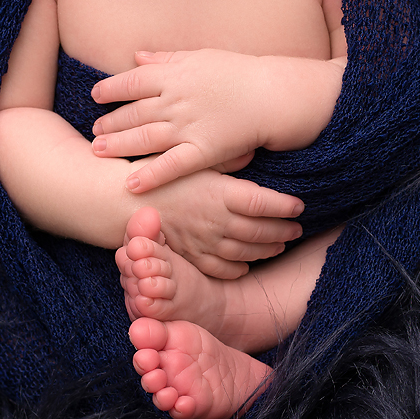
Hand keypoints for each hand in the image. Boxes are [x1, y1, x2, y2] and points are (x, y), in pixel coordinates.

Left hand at [91, 49, 268, 192]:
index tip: (96, 96)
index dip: (111, 89)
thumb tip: (137, 56)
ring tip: (98, 151)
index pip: (133, 81)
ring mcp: (188, 127)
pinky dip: (150, 175)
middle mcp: (176, 100)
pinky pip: (171, 165)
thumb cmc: (241, 73)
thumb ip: (166, 59)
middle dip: (110, 122)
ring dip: (118, 145)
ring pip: (144, 137)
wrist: (275, 94)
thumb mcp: (201, 56)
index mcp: (175, 75)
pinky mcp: (203, 151)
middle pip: (134, 112)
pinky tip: (130, 184)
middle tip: (94, 132)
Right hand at [128, 160, 304, 278]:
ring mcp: (205, 242)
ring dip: (267, 249)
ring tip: (279, 244)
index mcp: (221, 193)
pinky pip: (221, 269)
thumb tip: (251, 149)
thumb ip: (225, 156)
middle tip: (297, 228)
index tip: (299, 206)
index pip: (264, 203)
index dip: (285, 207)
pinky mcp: (191, 256)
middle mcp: (217, 221)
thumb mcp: (192, 155)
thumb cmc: (157, 171)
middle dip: (283, 230)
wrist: (121, 199)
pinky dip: (238, 268)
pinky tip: (247, 264)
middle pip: (261, 231)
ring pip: (246, 252)